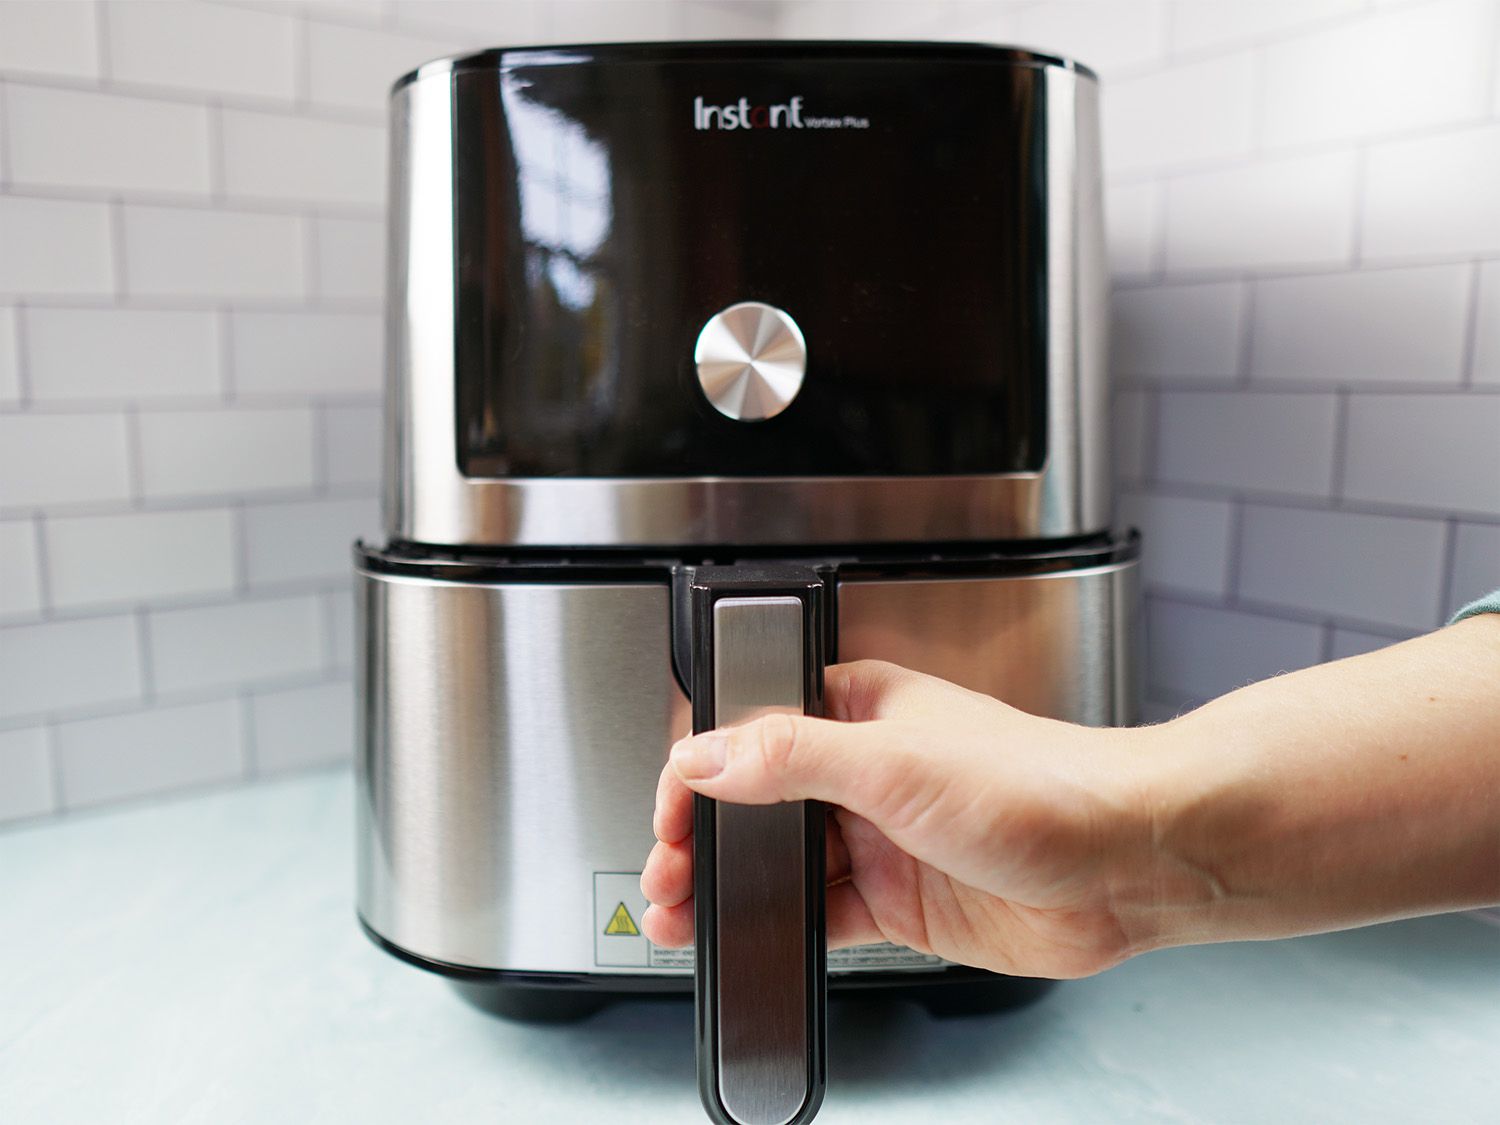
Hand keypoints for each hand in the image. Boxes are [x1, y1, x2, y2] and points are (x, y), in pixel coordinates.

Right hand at [639, 659, 1161, 978]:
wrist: (1127, 863)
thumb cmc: (1042, 784)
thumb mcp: (897, 761)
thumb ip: (790, 757)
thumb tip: (705, 756)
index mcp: (859, 710)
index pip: (751, 729)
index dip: (701, 769)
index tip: (669, 811)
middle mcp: (865, 770)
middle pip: (757, 802)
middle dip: (702, 837)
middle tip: (669, 875)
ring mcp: (882, 838)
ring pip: (782, 863)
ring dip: (730, 887)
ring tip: (684, 916)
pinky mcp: (901, 900)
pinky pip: (821, 913)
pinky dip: (779, 927)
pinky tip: (749, 938)